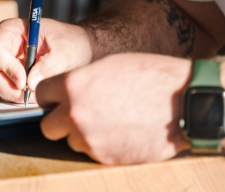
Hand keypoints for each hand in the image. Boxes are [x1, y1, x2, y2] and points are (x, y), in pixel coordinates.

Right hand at [0, 18, 92, 102]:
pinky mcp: (13, 80)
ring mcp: (7, 65)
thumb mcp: (66, 49)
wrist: (82, 50)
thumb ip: (50, 64)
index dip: (5, 67)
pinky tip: (38, 96)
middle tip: (29, 95)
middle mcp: (6, 48)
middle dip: (9, 87)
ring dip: (15, 95)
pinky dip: (20, 99)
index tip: (23, 80)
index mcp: (12, 31)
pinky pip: (8, 93)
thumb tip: (32, 83)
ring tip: (38, 94)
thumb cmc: (73, 41)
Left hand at [36, 53, 191, 164]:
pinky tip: (119, 131)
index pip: (40, 95)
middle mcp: (75, 114)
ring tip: (107, 121)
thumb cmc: (150, 77)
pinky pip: (91, 152)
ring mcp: (89, 139)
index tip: (57, 98)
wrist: (184, 102)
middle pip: (48, 125)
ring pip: (70, 140)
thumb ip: (79, 81)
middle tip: (76, 113)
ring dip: (82, 133)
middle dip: (59, 120)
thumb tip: (64, 91)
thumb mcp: (107, 66)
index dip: (50, 97)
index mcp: (73, 86)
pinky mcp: (105, 158)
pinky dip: (100, 144)